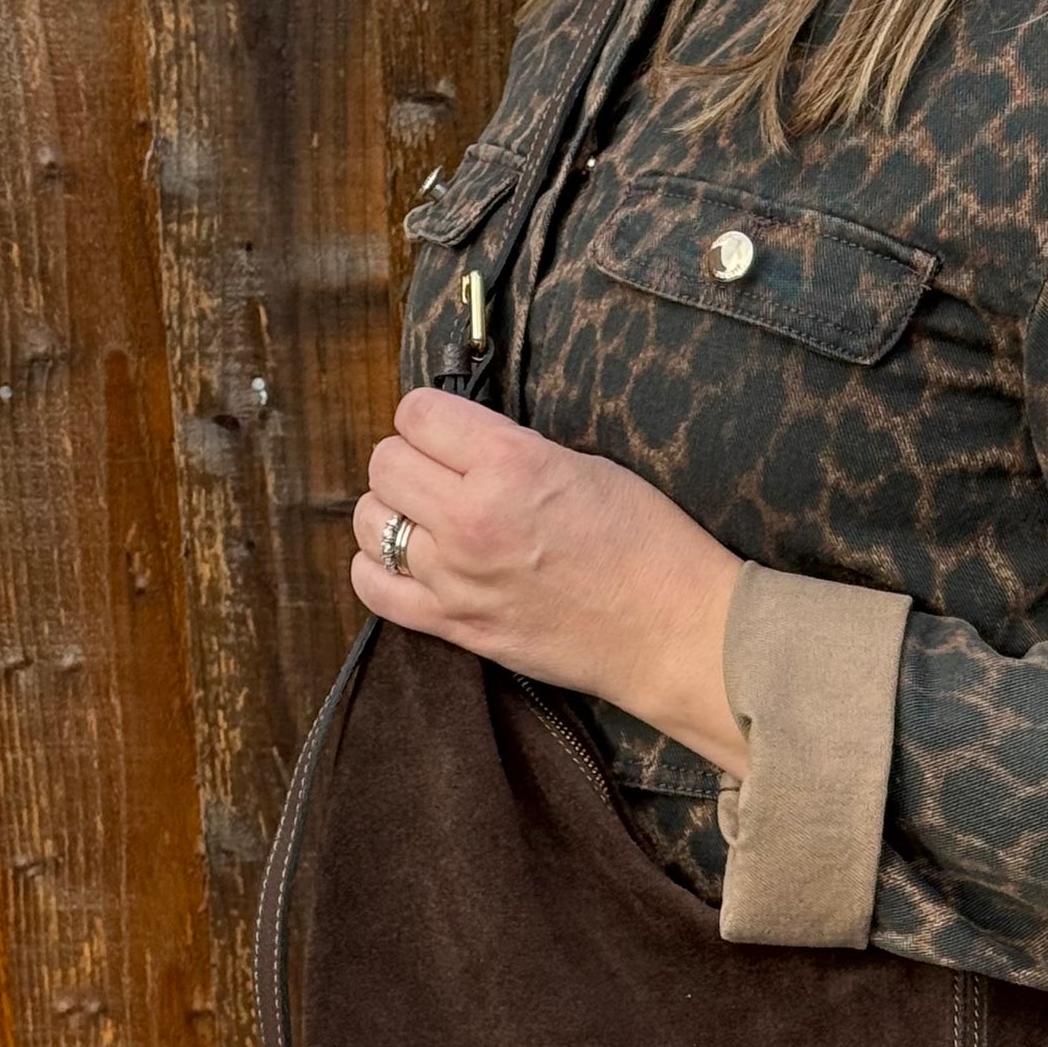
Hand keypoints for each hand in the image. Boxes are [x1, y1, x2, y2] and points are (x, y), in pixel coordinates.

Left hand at [350, 388, 749, 778]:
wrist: (674, 633)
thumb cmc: (651, 547)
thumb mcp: (588, 468)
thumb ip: (514, 453)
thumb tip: (465, 448)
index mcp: (511, 465)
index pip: (418, 413)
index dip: (433, 417)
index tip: (453, 433)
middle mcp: (471, 518)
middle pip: (385, 463)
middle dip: (410, 459)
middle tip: (445, 475)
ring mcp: (457, 578)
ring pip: (372, 522)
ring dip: (394, 512)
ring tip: (429, 519)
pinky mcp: (457, 626)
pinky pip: (373, 587)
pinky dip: (381, 568)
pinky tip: (413, 562)